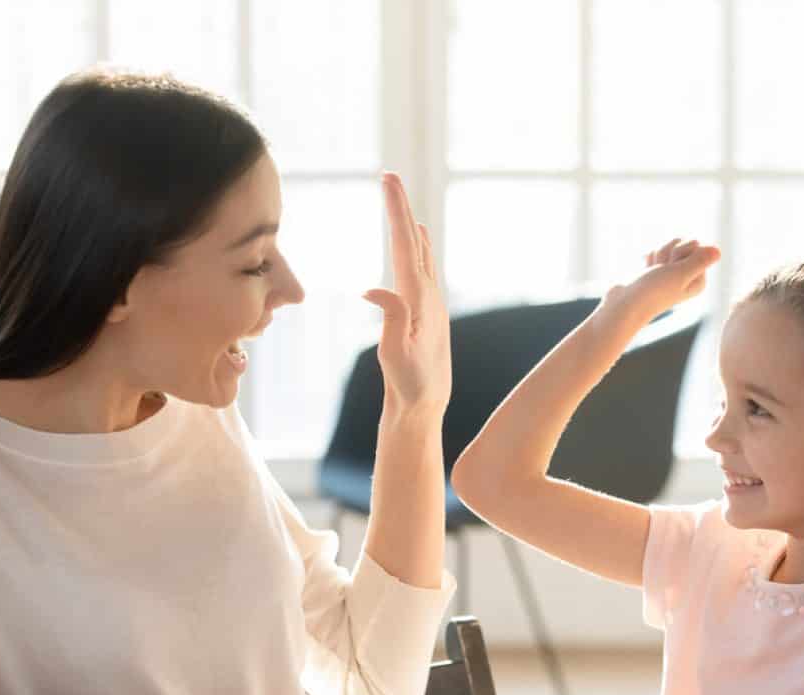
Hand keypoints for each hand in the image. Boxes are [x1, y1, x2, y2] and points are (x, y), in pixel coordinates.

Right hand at [363, 173, 450, 414]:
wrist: (426, 408)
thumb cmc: (410, 386)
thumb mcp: (396, 356)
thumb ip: (391, 318)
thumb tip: (373, 288)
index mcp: (419, 300)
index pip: (405, 245)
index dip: (396, 210)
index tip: (388, 181)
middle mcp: (429, 296)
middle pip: (413, 242)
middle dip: (400, 208)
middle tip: (389, 177)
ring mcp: (430, 304)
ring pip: (419, 253)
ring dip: (408, 225)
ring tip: (402, 201)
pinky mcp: (425, 314)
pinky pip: (419, 269)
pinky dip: (414, 247)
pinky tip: (415, 242)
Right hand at [601, 238, 720, 322]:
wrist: (624, 303)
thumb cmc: (653, 291)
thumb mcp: (680, 274)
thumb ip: (700, 261)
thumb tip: (718, 251)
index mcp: (698, 279)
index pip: (697, 245)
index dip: (682, 252)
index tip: (672, 268)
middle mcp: (687, 275)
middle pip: (683, 242)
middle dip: (669, 251)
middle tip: (660, 270)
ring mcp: (671, 272)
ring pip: (668, 244)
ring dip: (657, 254)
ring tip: (651, 272)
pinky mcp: (656, 269)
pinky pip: (655, 250)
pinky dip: (648, 258)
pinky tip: (644, 270)